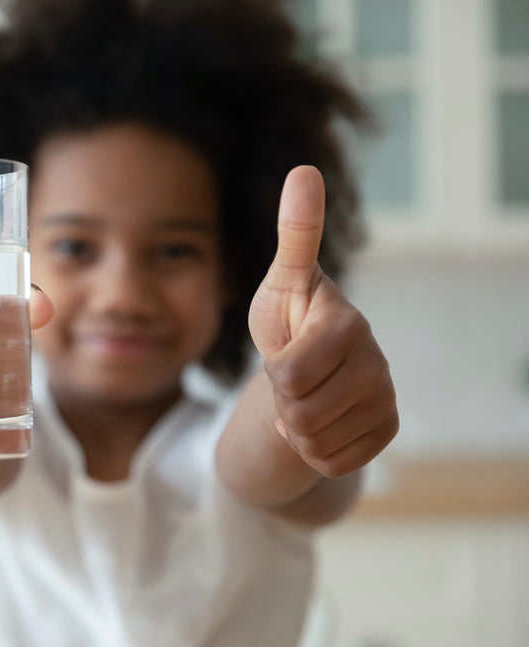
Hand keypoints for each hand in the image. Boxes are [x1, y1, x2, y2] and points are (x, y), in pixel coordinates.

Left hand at [248, 166, 398, 477]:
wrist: (304, 365)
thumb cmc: (288, 315)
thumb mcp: (282, 280)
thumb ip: (296, 234)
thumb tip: (305, 169)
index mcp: (346, 324)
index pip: (288, 376)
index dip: (274, 373)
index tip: (283, 351)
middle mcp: (376, 360)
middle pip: (301, 415)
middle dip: (282, 403)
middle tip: (290, 379)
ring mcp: (385, 396)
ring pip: (316, 442)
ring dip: (296, 427)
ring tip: (302, 397)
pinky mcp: (387, 428)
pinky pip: (334, 462)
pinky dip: (315, 450)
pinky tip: (320, 420)